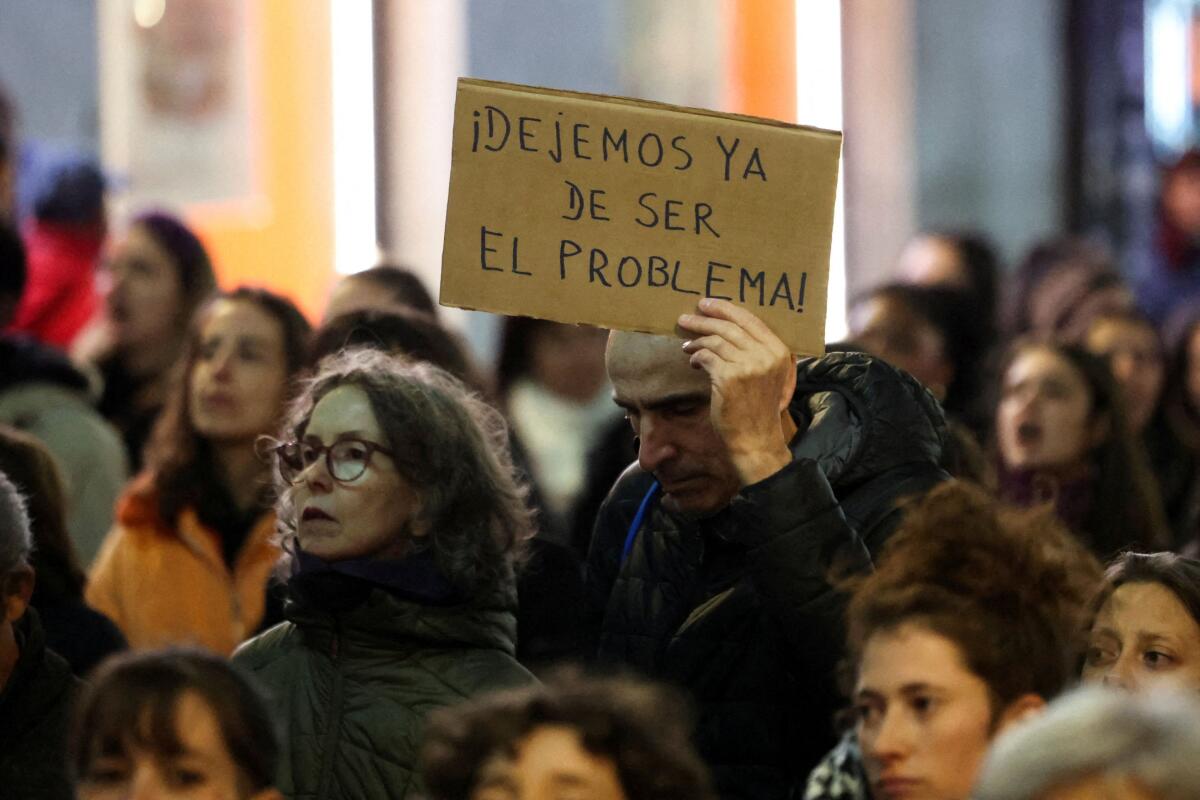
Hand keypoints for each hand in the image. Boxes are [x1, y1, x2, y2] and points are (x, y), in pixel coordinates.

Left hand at [678, 298, 796, 486]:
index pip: (750, 320)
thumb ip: (759, 352)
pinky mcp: (729, 378)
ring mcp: (748, 366)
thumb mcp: (770, 376)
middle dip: (704, 320)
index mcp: (779, 352)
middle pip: (730, 327)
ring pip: (715, 341)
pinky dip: (696, 357)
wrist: (755, 440)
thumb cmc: (758, 409)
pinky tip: (693, 362)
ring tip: (687, 345)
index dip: (725, 309)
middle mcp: (766, 355)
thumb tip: (729, 326)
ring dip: (697, 340)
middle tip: (686, 318)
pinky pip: (707, 357)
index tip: (707, 305)